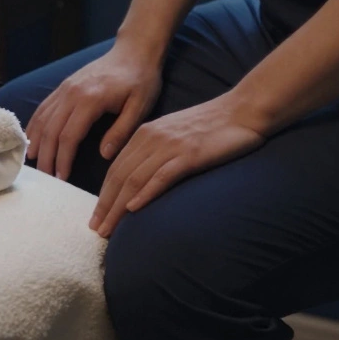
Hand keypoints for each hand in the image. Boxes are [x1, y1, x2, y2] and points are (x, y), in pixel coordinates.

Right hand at [27, 42, 162, 180]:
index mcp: (90, 100)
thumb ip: (121, 131)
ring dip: (36, 142)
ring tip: (35, 163)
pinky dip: (35, 125)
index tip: (61, 178)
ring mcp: (65, 88)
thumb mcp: (140, 107)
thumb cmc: (141, 80)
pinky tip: (32, 139)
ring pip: (43, 118)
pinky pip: (43, 107)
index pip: (69, 136)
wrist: (134, 50)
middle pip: (51, 130)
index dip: (62, 159)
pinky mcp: (63, 86)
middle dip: (46, 156)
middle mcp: (71, 93)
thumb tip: (104, 155)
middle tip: (46, 179)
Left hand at [90, 93, 266, 236]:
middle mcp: (151, 139)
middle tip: (95, 229)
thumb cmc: (211, 126)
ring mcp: (170, 146)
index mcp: (145, 134)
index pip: (116, 169)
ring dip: (118, 207)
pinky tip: (134, 209)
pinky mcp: (189, 154)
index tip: (96, 217)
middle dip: (105, 205)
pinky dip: (145, 193)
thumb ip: (155, 152)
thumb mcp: (174, 135)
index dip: (103, 195)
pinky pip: (161, 176)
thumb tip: (139, 180)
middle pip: (120, 176)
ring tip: (108, 228)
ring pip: (134, 179)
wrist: (243, 110)